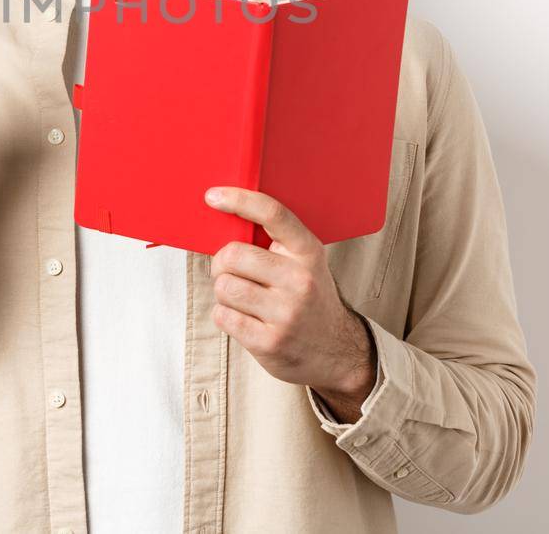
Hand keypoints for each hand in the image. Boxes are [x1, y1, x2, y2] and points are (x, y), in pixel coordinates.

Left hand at [204, 186, 376, 418]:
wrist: (336, 351)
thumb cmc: (308, 298)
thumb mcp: (304, 263)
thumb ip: (273, 243)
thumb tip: (223, 219)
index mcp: (307, 251)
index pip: (272, 213)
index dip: (239, 200)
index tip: (213, 196)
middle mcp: (300, 280)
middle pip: (232, 255)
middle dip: (221, 264)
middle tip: (231, 273)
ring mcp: (286, 313)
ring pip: (224, 287)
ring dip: (224, 292)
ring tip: (243, 299)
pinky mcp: (270, 342)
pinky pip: (222, 316)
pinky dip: (225, 316)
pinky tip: (245, 319)